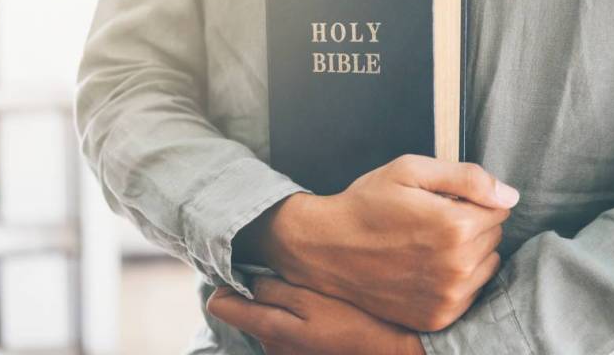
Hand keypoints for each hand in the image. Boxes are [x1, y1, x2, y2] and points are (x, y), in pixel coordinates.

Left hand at [207, 277, 424, 354]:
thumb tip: (241, 279)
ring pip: (268, 318)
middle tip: (295, 277)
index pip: (220, 304)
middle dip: (261, 290)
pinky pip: (286, 330)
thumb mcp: (313, 296)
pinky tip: (323, 314)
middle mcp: (270, 347)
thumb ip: (272, 289)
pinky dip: (296, 318)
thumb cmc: (355, 321)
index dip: (229, 280)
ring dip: (282, 304)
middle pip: (246, 309)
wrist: (393, 352)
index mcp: (268, 328)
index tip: (248, 266)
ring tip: (315, 295)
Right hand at [235, 155, 517, 330]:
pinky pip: (470, 293)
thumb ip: (467, 177)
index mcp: (454, 225)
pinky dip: (455, 280)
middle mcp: (456, 265)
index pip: (499, 208)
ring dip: (467, 254)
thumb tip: (509, 195)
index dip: (472, 200)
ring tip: (427, 245)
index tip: (443, 201)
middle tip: (431, 221)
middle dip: (471, 224)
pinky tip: (425, 268)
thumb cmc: (366, 204)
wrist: (326, 247)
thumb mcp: (410, 170)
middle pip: (494, 237)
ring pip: (486, 266)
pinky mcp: (437, 316)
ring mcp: (447, 295)